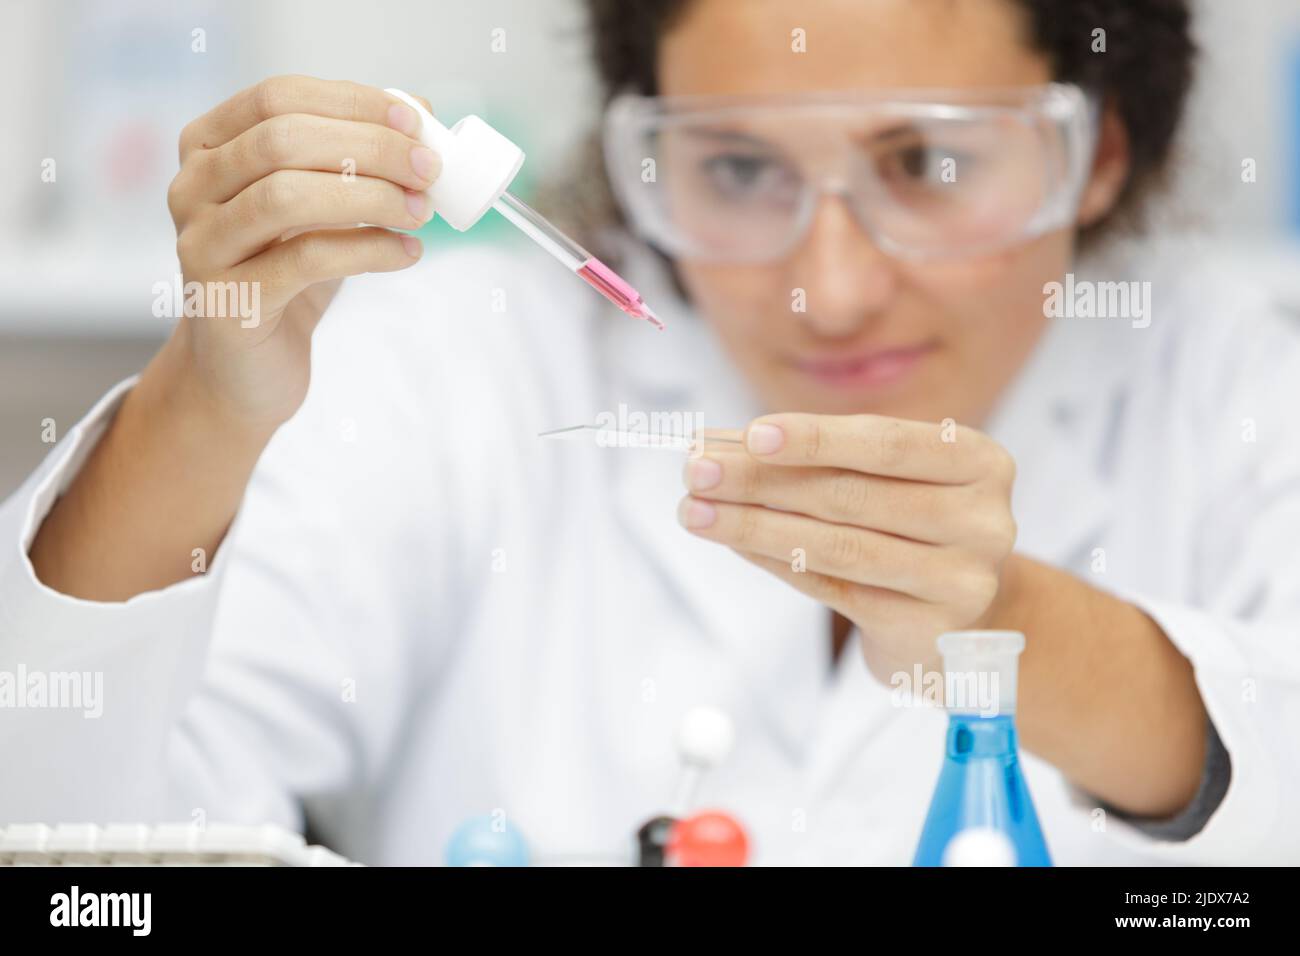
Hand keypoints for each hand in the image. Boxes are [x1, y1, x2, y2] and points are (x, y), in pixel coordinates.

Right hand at [166, 75, 439, 430]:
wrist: (246, 367)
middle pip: (282, 140)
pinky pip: (306, 259)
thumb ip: (355, 157)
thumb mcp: (320, 207)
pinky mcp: (226, 299)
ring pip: (287, 196)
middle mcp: (192, 187)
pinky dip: (369, 250)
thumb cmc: (287, 274)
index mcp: (208, 146)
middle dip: (370, 148)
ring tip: (420, 212)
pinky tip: (407, 253)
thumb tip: (421, 113)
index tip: (417, 121)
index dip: (351, 102)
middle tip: (429, 169)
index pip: (277, 97)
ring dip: (370, 197)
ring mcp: (201, 244)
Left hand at [677, 414, 1017, 680]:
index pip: (886, 443)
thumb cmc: (914, 527)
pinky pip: (833, 589)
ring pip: (838, 546)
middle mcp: (982, 520)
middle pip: (851, 495)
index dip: (816, 438)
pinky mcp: (926, 630)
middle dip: (761, 480)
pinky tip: (733, 543)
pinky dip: (774, 561)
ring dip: (754, 525)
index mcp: (978, 462)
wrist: (967, 619)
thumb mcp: (888, 479)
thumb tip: (719, 442)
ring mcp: (960, 580)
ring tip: (694, 510)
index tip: (750, 434)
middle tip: (695, 470)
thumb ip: (818, 455)